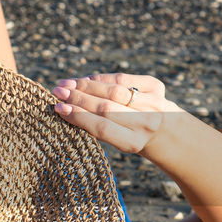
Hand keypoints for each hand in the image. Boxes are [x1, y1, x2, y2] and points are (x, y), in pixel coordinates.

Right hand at [51, 73, 173, 154]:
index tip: (58, 108)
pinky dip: (102, 78)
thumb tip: (64, 107)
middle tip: (58, 92)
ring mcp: (154, 103)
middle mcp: (147, 123)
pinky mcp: (156, 86)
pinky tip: (85, 79)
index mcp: (134, 143)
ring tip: (67, 83)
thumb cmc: (128, 134)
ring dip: (87, 85)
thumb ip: (95, 126)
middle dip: (79, 98)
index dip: (79, 117)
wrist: (163, 128)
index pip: (102, 128)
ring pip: (114, 90)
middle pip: (107, 107)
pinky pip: (123, 78)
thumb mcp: (115, 139)